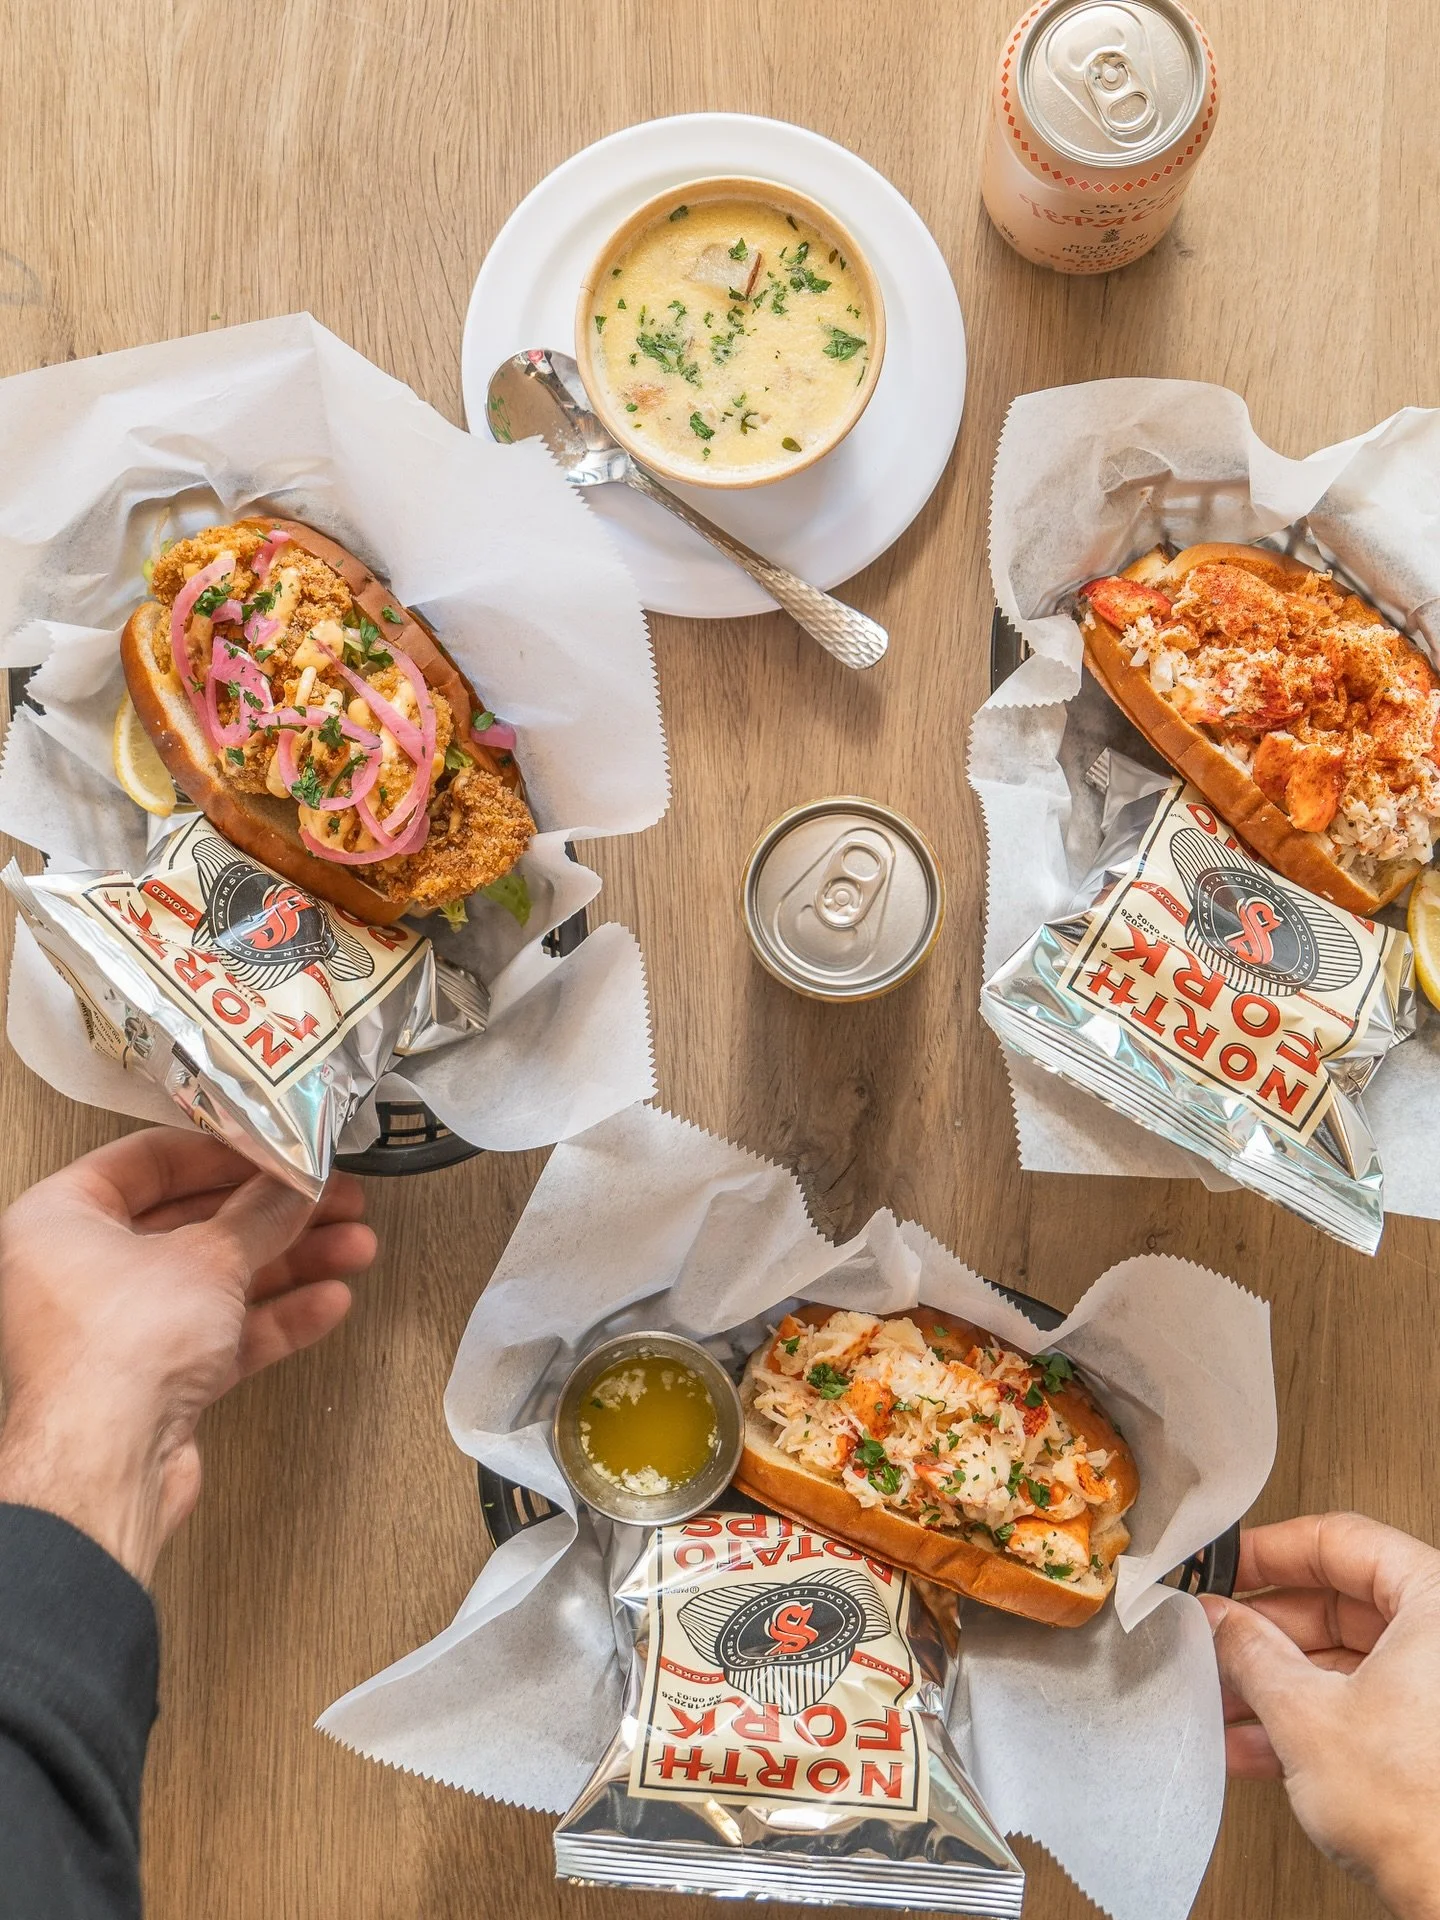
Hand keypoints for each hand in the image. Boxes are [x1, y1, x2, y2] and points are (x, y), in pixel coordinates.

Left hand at [0, 1129, 375, 1585]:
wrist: (107, 1466)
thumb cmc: (113, 1356)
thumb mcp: (209, 1255)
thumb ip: (261, 1213)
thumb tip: (295, 1187)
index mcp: (59, 1221)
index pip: (148, 1161)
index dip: (224, 1151)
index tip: (275, 1149)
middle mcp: (79, 1273)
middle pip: (192, 1223)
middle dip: (273, 1215)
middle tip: (326, 1199)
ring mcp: (117, 1331)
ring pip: (215, 1281)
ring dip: (289, 1264)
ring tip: (351, 1246)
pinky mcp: (151, 1381)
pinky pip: (220, 1334)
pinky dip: (274, 1317)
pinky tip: (326, 1302)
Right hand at [1200, 1513, 1439, 1919]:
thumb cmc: (1424, 1813)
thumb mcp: (1306, 1715)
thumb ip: (1249, 1652)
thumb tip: (1218, 1620)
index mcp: (1435, 1602)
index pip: (1341, 1541)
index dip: (1271, 1551)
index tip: (1227, 1564)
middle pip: (1339, 1605)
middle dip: (1265, 1633)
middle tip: (1215, 1640)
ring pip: (1344, 1662)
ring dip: (1276, 1684)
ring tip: (1223, 1700)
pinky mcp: (1433, 1742)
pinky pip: (1360, 1706)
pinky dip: (1307, 1720)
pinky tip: (1253, 1743)